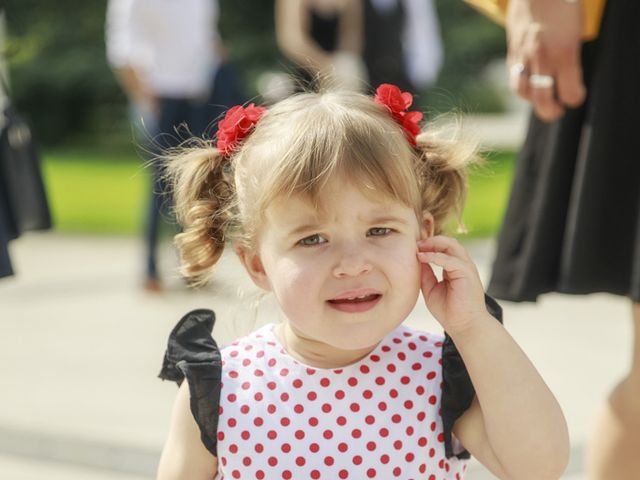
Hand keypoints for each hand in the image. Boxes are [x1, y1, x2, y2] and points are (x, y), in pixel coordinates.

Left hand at [417, 236, 486, 334]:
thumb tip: (416, 260)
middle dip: (431, 240)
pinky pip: (450, 259)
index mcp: (455, 269)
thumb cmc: (449, 312)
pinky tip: (422, 257)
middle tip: (415, 244)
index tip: (413, 248)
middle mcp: (463, 265)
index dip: (429, 246)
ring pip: (452, 245)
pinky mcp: (467, 273)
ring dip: (434, 243)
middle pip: (449, 242)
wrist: (464, 326)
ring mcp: (466, 268)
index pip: (444, 249)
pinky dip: (435, 256)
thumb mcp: (431, 289)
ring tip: (418, 247)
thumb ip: (426, 274)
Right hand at [506, 0, 585, 120]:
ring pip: (523, 92)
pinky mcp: (511, 53)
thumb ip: (571, 57)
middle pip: (543, 100)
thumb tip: (570, 80)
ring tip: (542, 101)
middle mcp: (541, 58)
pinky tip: (529, 85)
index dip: (575, 98)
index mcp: (564, 52)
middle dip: (551, 111)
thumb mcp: (576, 31)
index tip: (577, 96)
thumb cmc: (561, 6)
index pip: (569, 92)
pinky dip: (522, 86)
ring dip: (533, 102)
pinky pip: (514, 78)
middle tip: (558, 110)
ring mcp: (523, 57)